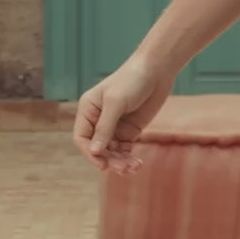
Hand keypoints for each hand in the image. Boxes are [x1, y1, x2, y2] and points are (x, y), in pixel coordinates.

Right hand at [72, 54, 173, 173]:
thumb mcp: (116, 103)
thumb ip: (105, 127)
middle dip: (109, 159)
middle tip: (124, 168)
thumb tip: (94, 151)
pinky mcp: (130, 130)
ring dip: (120, 161)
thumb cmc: (132, 80)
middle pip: (98, 148)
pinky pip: (124, 149)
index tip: (103, 164)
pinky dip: (129, 157)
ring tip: (134, 167)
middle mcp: (98, 120)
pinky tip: (138, 162)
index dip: (90, 153)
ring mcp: (115, 126)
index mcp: (88, 110)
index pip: (81, 137)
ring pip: (111, 151)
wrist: (157, 70)